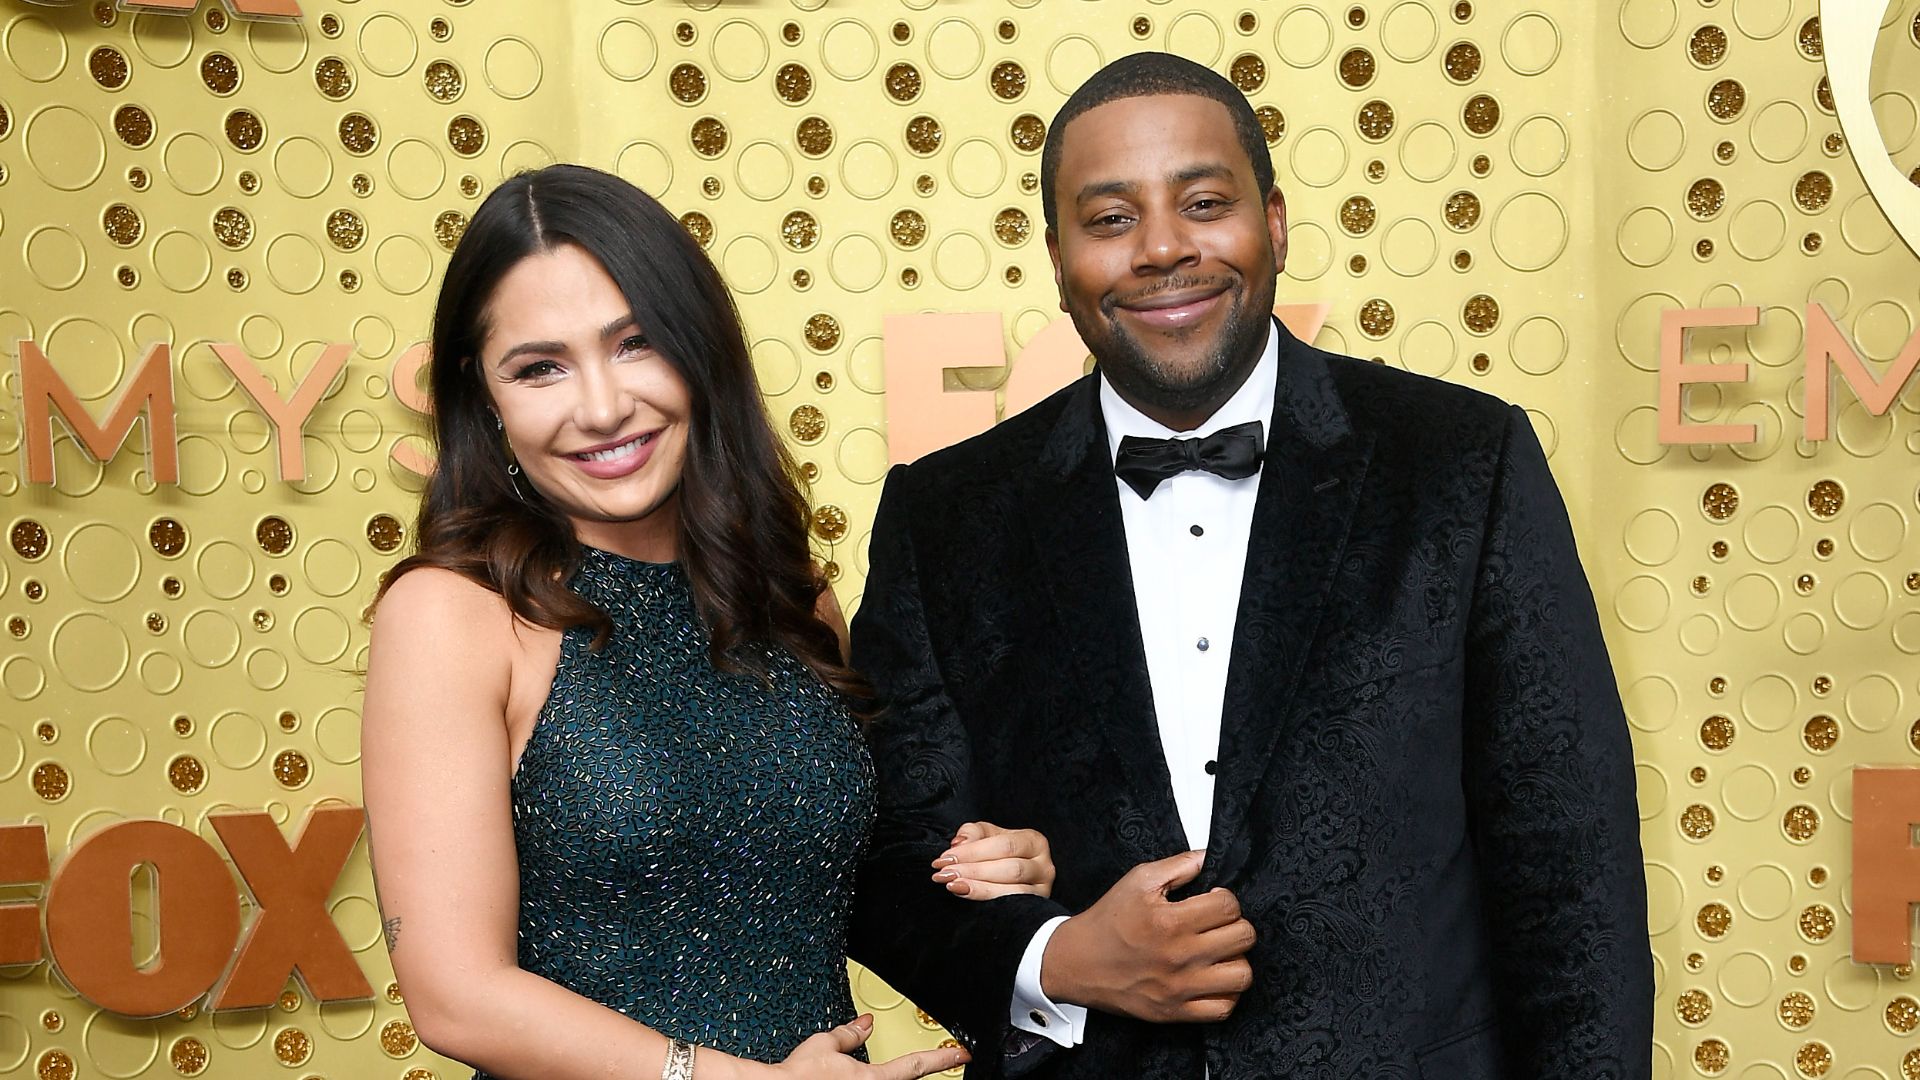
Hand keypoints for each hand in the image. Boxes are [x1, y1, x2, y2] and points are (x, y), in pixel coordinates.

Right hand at [749, 1014, 969, 1079]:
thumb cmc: (796, 1075)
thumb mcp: (825, 1045)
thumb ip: (849, 1035)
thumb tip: (865, 1023)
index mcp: (873, 1079)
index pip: (916, 1065)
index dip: (942, 1058)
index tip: (962, 1054)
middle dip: (911, 1069)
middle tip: (929, 1059)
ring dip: (888, 1074)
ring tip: (854, 1065)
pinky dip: (866, 1078)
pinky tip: (845, 1074)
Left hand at [930, 821, 1054, 899]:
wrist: (1010, 873)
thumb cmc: (999, 853)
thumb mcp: (987, 835)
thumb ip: (973, 833)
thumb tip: (959, 843)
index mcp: (1034, 842)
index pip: (1004, 846)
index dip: (973, 852)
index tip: (946, 857)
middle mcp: (1044, 866)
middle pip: (1009, 869)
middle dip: (973, 871)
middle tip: (944, 873)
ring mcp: (1042, 891)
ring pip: (1013, 891)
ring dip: (978, 888)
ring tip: (951, 884)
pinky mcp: (1035, 910)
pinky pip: (1011, 907)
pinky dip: (986, 901)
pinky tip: (964, 894)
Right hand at [1038, 850, 1253, 1023]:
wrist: (1077, 962)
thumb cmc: (1108, 920)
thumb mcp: (1138, 880)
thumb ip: (1179, 865)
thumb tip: (1209, 857)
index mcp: (1170, 921)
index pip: (1230, 907)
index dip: (1225, 899)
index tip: (1211, 901)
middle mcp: (1179, 956)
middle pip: (1243, 937)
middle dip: (1234, 924)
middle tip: (1216, 925)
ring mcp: (1180, 989)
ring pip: (1242, 975)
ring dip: (1236, 959)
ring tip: (1219, 952)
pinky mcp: (1176, 1012)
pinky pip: (1224, 1009)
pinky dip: (1226, 994)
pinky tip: (1212, 978)